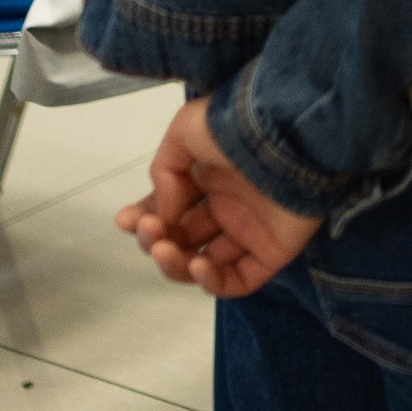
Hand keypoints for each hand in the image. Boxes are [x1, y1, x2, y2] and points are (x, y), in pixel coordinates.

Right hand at [116, 96, 321, 300]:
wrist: (287, 133)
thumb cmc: (234, 128)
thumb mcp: (184, 131)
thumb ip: (163, 173)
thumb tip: (164, 213)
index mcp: (208, 177)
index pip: (170, 209)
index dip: (144, 218)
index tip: (124, 220)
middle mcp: (226, 206)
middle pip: (181, 239)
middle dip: (155, 239)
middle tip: (149, 231)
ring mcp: (247, 232)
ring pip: (201, 264)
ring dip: (174, 263)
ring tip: (163, 248)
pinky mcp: (270, 253)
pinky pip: (237, 281)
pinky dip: (211, 282)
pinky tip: (198, 264)